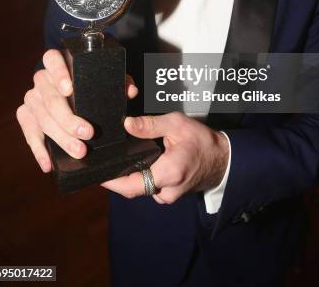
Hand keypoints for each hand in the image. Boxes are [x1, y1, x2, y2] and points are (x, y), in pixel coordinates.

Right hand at [16, 49, 137, 172]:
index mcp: (58, 62)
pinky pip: (29, 133)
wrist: (70, 90)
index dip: (58, 74)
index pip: (52, 59)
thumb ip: (120, 81)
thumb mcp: (106, 78)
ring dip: (60, 137)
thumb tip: (130, 91)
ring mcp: (32, 97)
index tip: (70, 90)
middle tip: (87, 133)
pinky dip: (39, 150)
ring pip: (41, 118)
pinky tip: (49, 162)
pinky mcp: (26, 115)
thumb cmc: (91, 82)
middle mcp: (42, 79)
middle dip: (68, 118)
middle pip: (50, 98)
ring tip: (79, 150)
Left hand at [101, 112, 228, 203]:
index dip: (111, 182)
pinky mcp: (169, 193)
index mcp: (167, 173)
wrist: (222, 158)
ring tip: (117, 158)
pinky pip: (149, 187)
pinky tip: (136, 162)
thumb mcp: (177, 124)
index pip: (130, 184)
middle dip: (117, 176)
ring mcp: (168, 195)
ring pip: (141, 187)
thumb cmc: (201, 140)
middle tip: (103, 161)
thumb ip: (150, 125)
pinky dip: (141, 176)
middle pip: (132, 187)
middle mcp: (166, 190)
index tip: (95, 173)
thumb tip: (126, 124)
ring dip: (130, 176)